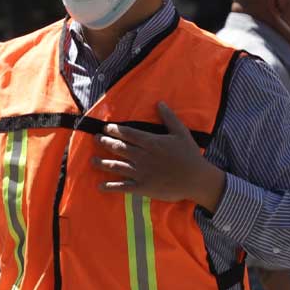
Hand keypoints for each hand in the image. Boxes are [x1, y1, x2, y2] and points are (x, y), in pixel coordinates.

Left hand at [94, 102, 225, 211]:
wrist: (197, 180)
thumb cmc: (190, 155)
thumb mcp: (181, 133)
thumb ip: (169, 118)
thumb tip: (159, 103)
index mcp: (151, 142)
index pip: (127, 134)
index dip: (114, 130)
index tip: (106, 128)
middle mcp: (142, 156)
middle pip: (118, 147)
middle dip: (105, 142)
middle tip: (96, 139)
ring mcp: (141, 172)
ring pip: (116, 166)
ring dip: (102, 163)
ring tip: (92, 160)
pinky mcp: (142, 187)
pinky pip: (122, 186)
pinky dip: (110, 186)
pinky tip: (100, 186)